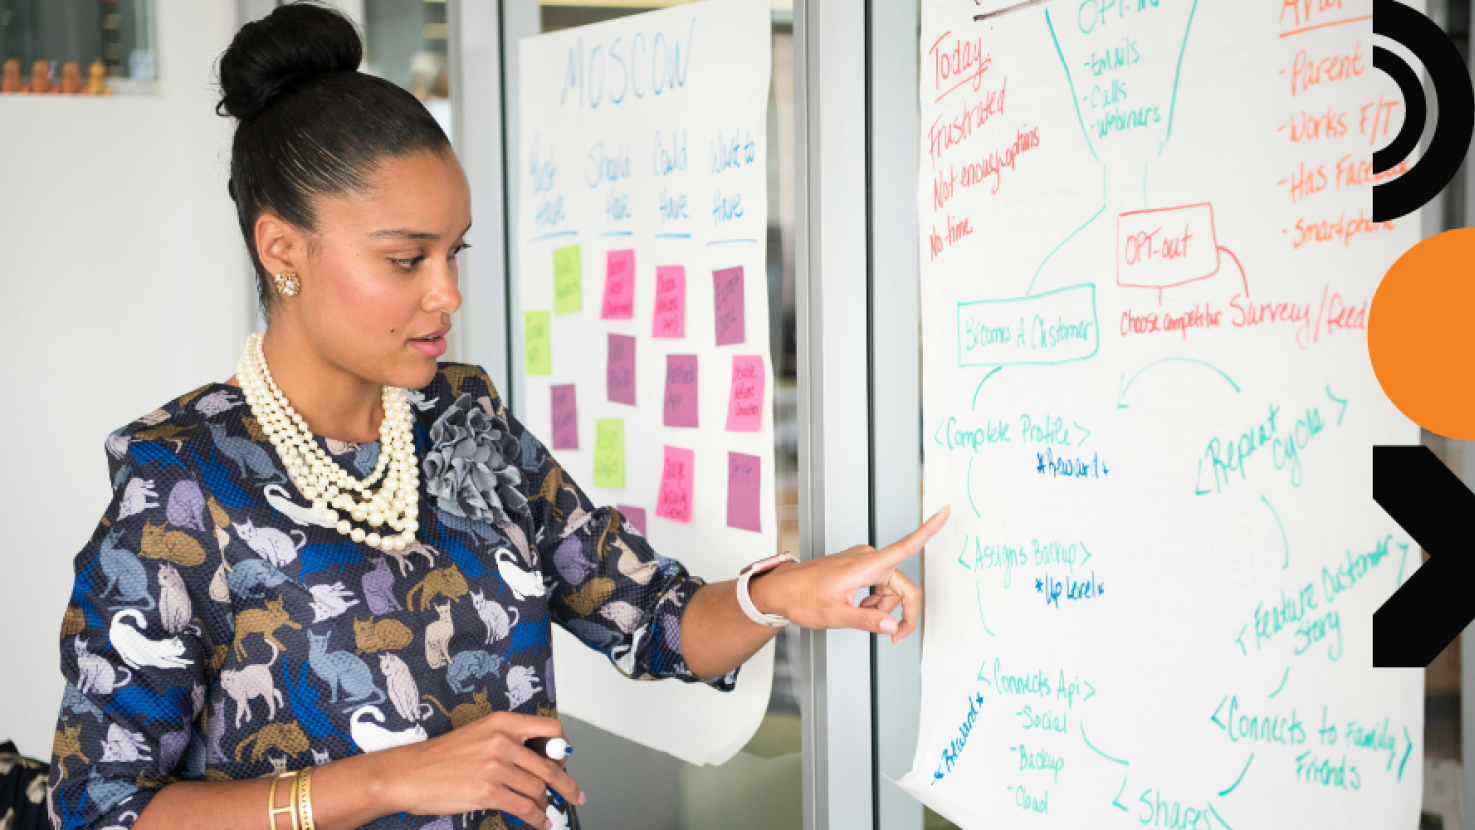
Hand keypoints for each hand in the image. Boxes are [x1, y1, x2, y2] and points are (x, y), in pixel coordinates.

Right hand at [382, 712, 583, 827]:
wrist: (408, 774)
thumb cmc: (440, 757)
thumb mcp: (479, 735)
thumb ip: (509, 742)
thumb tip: (538, 761)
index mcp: (502, 722)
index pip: (550, 730)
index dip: (563, 749)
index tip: (565, 761)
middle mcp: (503, 741)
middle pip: (550, 764)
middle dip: (567, 784)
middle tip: (575, 794)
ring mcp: (496, 767)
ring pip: (538, 789)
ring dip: (546, 805)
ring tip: (546, 812)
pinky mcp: (488, 792)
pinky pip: (525, 807)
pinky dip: (536, 818)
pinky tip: (539, 823)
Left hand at [750, 506, 949, 644]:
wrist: (779, 590)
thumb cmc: (800, 598)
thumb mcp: (834, 615)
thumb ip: (867, 621)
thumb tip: (893, 626)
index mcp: (865, 565)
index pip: (905, 546)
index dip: (928, 530)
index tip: (946, 512)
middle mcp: (867, 558)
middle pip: (903, 586)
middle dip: (903, 612)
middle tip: (895, 638)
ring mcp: (863, 561)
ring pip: (891, 588)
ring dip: (885, 608)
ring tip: (861, 618)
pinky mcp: (858, 567)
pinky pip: (880, 585)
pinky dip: (876, 601)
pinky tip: (859, 608)